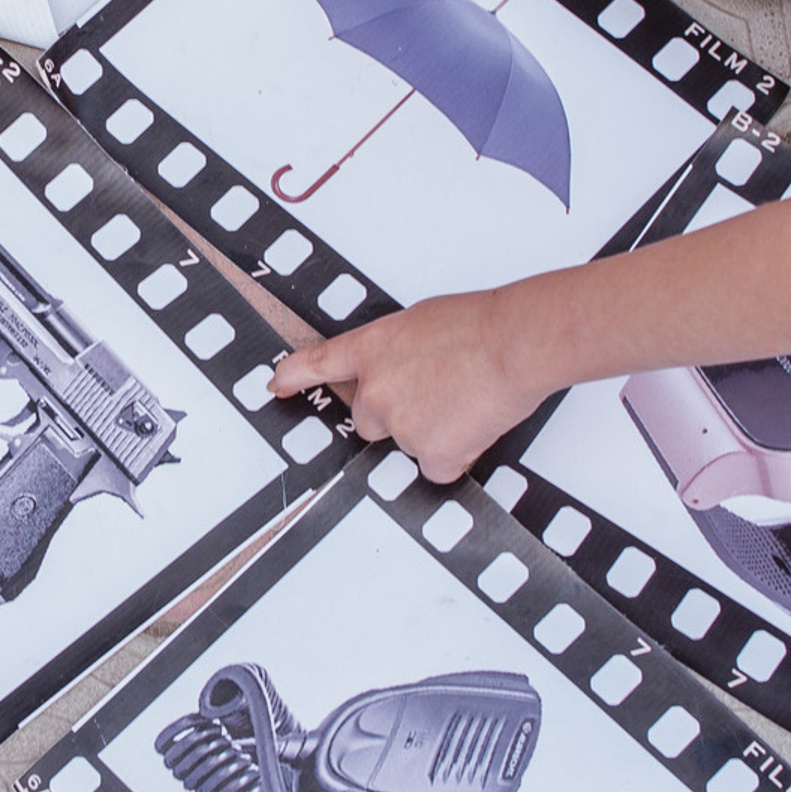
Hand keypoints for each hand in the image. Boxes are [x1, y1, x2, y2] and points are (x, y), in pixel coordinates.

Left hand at [270, 293, 542, 485]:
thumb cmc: (480, 325)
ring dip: (431, 433)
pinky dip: (453, 456)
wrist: (512, 344)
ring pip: (407, 444)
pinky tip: (472, 428)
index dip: (293, 378)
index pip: (316, 365)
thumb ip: (398, 351)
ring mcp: (399, 425)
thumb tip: (406, 369)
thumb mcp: (421, 323)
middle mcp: (375, 390)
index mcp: (371, 349)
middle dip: (395, 415)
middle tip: (434, 396)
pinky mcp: (429, 454)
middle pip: (367, 421)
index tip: (278, 385)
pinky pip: (435, 468)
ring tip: (464, 404)